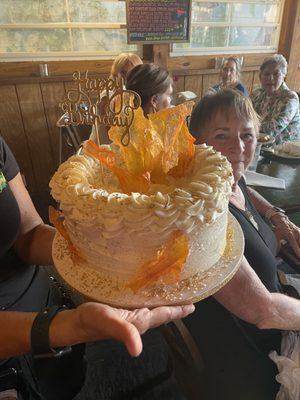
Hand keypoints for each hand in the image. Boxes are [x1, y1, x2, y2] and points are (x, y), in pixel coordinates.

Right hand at [75, 302, 194, 356]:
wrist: (78, 322)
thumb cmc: (93, 321)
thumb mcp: (108, 322)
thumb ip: (124, 332)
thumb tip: (138, 350)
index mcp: (141, 320)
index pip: (165, 315)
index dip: (179, 310)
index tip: (193, 303)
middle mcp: (140, 318)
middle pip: (163, 311)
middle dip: (176, 303)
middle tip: (189, 290)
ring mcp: (133, 314)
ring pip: (155, 307)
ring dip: (166, 300)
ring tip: (175, 289)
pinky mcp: (126, 310)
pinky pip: (144, 302)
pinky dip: (152, 296)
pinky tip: (152, 290)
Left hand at [271, 214, 299, 257]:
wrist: (281, 220)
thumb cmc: (278, 228)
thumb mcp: (276, 237)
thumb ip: (277, 245)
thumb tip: (277, 253)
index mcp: (290, 235)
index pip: (295, 245)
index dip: (297, 251)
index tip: (299, 257)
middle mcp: (296, 233)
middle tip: (299, 256)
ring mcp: (299, 231)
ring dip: (299, 246)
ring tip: (299, 253)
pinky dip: (299, 243)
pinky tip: (298, 246)